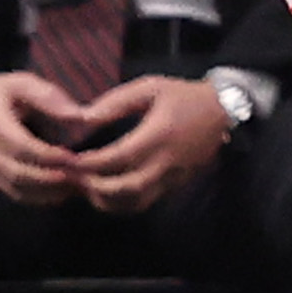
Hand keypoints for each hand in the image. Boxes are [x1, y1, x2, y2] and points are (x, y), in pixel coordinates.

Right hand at [0, 69, 97, 202]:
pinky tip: (61, 193)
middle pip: (19, 175)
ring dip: (48, 193)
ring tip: (77, 187)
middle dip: (51, 180)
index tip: (73, 158)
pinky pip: (13, 193)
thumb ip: (49, 98)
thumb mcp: (21, 83)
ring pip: (17, 189)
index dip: (47, 157)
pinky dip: (37, 197)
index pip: (21, 148)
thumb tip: (79, 115)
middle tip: (82, 177)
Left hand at [70, 75, 230, 206]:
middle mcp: (165, 161)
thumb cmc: (182, 96)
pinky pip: (142, 204)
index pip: (117, 158)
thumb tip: (82, 119)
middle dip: (92, 186)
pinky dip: (119, 204)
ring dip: (103, 199)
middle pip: (123, 188)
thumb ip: (115, 103)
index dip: (89, 164)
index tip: (68, 161)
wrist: (223, 110)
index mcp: (158, 134)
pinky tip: (106, 193)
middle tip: (73, 178)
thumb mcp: (150, 88)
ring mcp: (171, 177)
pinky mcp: (173, 186)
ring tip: (85, 186)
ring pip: (131, 203)